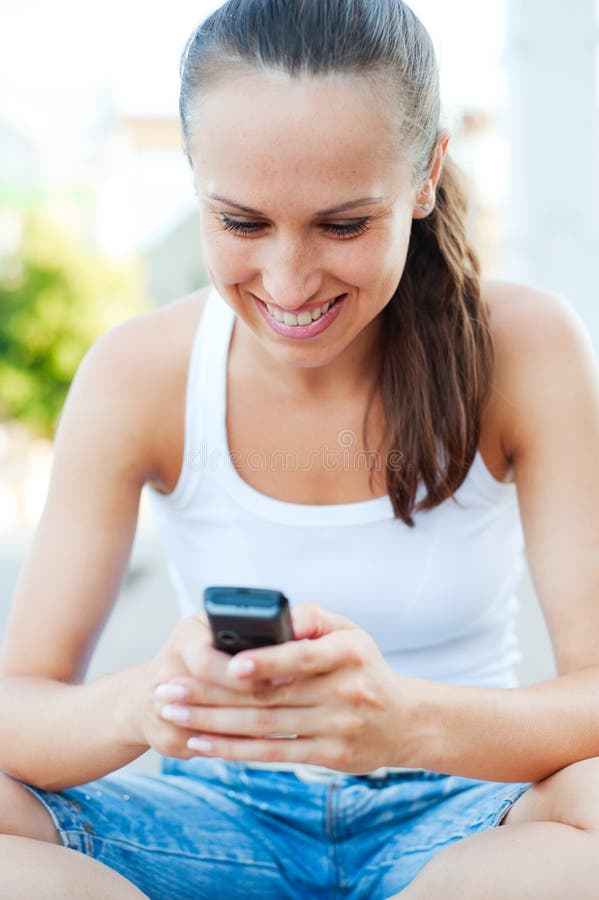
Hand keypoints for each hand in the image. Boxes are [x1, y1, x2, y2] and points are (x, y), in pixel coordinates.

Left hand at [148, 603, 423, 772]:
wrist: (405, 721)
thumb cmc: (364, 667)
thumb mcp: (351, 632)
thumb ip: (313, 619)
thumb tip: (277, 617)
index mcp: (349, 654)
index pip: (302, 657)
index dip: (266, 662)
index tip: (228, 663)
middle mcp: (345, 692)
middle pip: (270, 697)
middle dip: (212, 694)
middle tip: (169, 689)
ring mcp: (336, 728)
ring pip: (264, 728)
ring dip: (212, 723)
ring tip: (173, 713)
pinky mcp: (328, 757)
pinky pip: (272, 754)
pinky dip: (233, 750)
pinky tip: (201, 742)